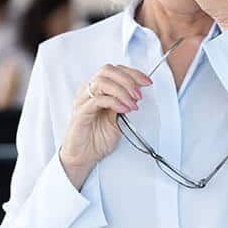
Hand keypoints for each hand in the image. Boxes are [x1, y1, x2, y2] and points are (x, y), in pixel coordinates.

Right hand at [59, 64, 152, 189]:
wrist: (84, 157)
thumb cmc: (98, 138)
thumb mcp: (118, 118)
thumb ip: (125, 103)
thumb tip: (137, 91)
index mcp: (96, 90)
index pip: (114, 70)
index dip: (132, 73)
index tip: (147, 81)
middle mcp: (88, 92)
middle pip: (107, 70)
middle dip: (128, 79)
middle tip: (139, 94)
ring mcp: (83, 101)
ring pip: (102, 81)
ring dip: (122, 91)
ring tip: (132, 103)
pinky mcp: (80, 113)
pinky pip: (97, 100)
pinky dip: (114, 102)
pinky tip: (124, 109)